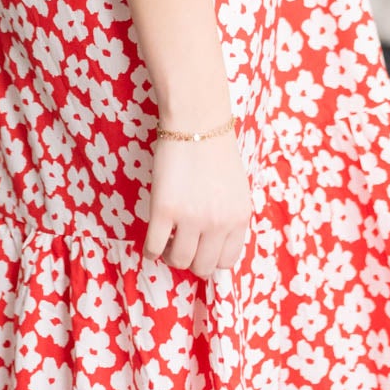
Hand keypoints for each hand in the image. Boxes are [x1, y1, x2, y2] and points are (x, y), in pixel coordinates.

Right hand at [143, 129, 251, 275]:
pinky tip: (150, 244)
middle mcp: (218, 223)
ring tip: (166, 243)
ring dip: (170, 256)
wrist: (196, 123)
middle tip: (181, 247)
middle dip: (191, 261)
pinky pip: (154, 246)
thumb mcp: (236, 189)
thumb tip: (215, 243)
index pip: (228, 261)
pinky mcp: (164, 210)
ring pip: (179, 260)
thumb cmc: (215, 150)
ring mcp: (190, 218)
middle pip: (203, 266)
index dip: (212, 259)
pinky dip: (150, 251)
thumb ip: (229, 217)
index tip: (201, 251)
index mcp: (239, 218)